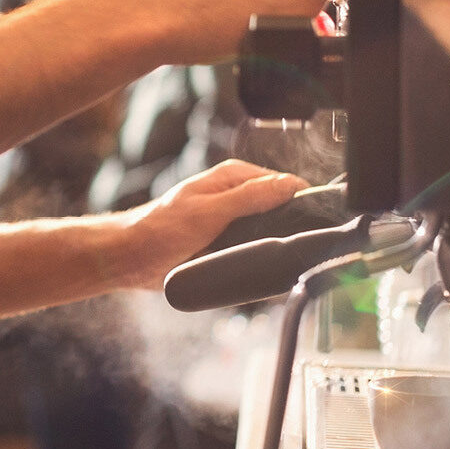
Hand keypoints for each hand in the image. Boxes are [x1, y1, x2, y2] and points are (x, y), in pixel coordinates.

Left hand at [115, 160, 305, 289]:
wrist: (131, 258)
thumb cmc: (160, 229)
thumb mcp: (209, 211)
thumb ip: (249, 198)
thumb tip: (289, 185)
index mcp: (234, 177)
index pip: (284, 183)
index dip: (303, 201)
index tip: (318, 220)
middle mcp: (236, 196)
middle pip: (281, 209)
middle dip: (291, 227)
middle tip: (300, 248)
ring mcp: (233, 221)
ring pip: (269, 232)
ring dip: (274, 245)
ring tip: (283, 261)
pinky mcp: (226, 243)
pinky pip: (254, 250)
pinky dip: (259, 258)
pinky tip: (266, 271)